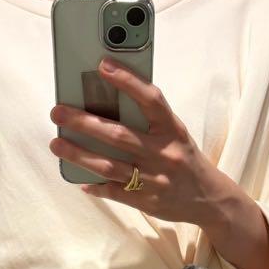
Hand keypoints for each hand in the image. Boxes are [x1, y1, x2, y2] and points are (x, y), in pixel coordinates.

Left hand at [48, 55, 235, 225]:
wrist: (211, 199)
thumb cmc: (185, 159)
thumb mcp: (175, 134)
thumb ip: (149, 120)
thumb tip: (109, 101)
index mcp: (172, 130)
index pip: (151, 99)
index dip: (128, 81)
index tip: (103, 65)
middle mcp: (164, 153)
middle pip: (119, 135)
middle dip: (84, 123)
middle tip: (58, 112)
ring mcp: (155, 180)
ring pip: (111, 166)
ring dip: (80, 155)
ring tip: (57, 144)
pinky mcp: (148, 202)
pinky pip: (116, 192)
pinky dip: (96, 186)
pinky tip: (79, 180)